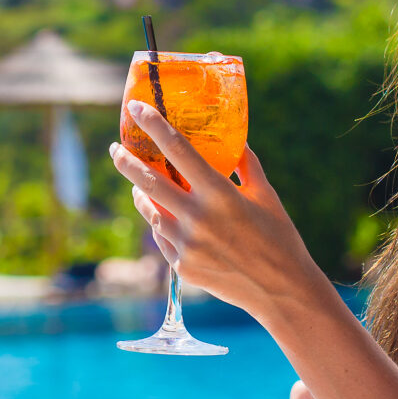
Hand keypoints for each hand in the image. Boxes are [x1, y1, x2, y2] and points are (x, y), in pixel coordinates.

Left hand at [108, 100, 331, 320]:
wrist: (282, 290)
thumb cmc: (279, 237)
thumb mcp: (266, 195)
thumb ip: (246, 164)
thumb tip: (236, 138)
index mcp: (220, 193)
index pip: (177, 149)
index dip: (153, 125)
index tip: (136, 107)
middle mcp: (198, 217)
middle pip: (148, 181)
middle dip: (126, 161)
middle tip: (116, 149)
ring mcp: (187, 245)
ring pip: (150, 212)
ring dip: (141, 194)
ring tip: (138, 184)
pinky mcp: (183, 267)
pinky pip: (162, 238)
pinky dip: (160, 224)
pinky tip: (163, 217)